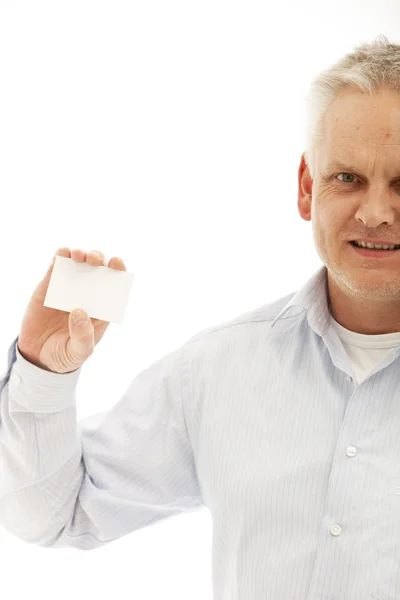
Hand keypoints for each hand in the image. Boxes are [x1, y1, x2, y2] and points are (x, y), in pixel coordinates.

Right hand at [17, 248, 126, 372]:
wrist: (37, 357)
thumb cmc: (65, 355)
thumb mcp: (78, 353)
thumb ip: (82, 337)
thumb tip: (79, 311)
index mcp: (101, 308)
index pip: (114, 285)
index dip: (118, 270)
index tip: (116, 263)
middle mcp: (87, 294)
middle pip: (98, 269)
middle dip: (99, 259)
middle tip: (94, 261)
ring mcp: (68, 288)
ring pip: (78, 263)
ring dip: (81, 254)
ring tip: (78, 256)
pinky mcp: (49, 286)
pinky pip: (56, 266)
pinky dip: (60, 256)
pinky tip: (62, 254)